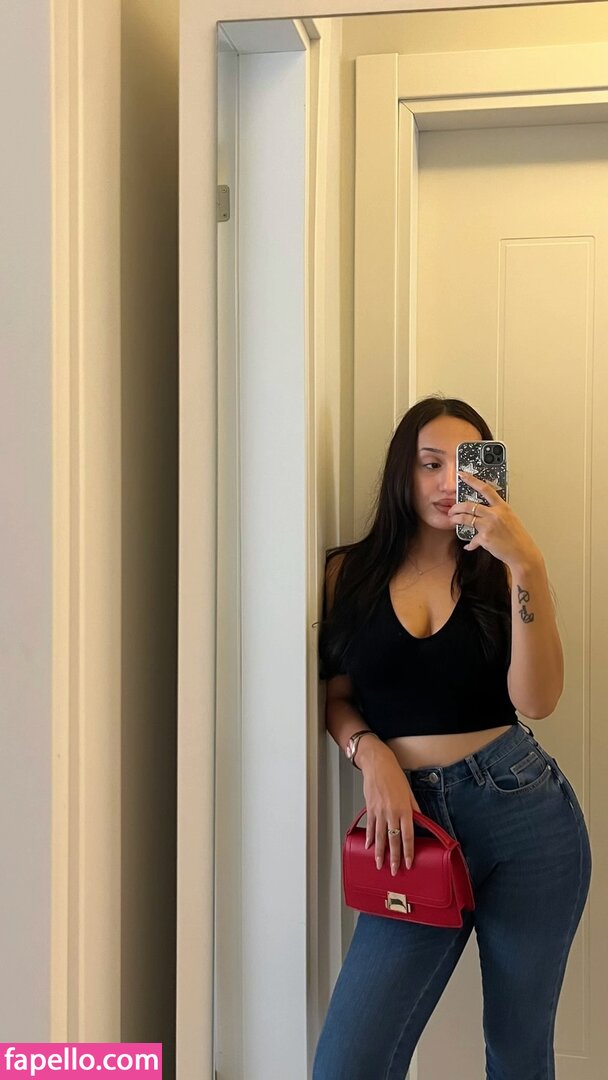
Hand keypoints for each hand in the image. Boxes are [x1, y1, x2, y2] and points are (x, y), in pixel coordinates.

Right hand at [357, 740, 421, 874]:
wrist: (377, 765)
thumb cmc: (394, 776)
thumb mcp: (409, 792)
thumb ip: (414, 809)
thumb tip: (419, 822)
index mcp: (404, 809)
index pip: (408, 835)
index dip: (408, 851)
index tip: (409, 863)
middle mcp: (391, 812)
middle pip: (393, 840)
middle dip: (394, 858)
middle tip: (394, 871)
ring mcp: (379, 811)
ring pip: (380, 836)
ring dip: (380, 852)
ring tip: (380, 865)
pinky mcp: (370, 808)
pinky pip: (370, 826)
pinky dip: (370, 838)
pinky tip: (369, 847)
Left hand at [448, 471, 540, 568]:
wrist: (522, 553)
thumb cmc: (518, 537)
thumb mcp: (510, 518)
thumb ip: (498, 512)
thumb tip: (484, 510)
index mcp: (503, 507)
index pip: (485, 489)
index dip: (472, 480)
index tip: (462, 474)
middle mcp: (495, 514)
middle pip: (469, 505)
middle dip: (456, 507)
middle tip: (452, 510)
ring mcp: (489, 526)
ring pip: (465, 519)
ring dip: (456, 519)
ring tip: (453, 520)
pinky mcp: (485, 538)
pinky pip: (472, 539)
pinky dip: (469, 543)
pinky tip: (468, 545)